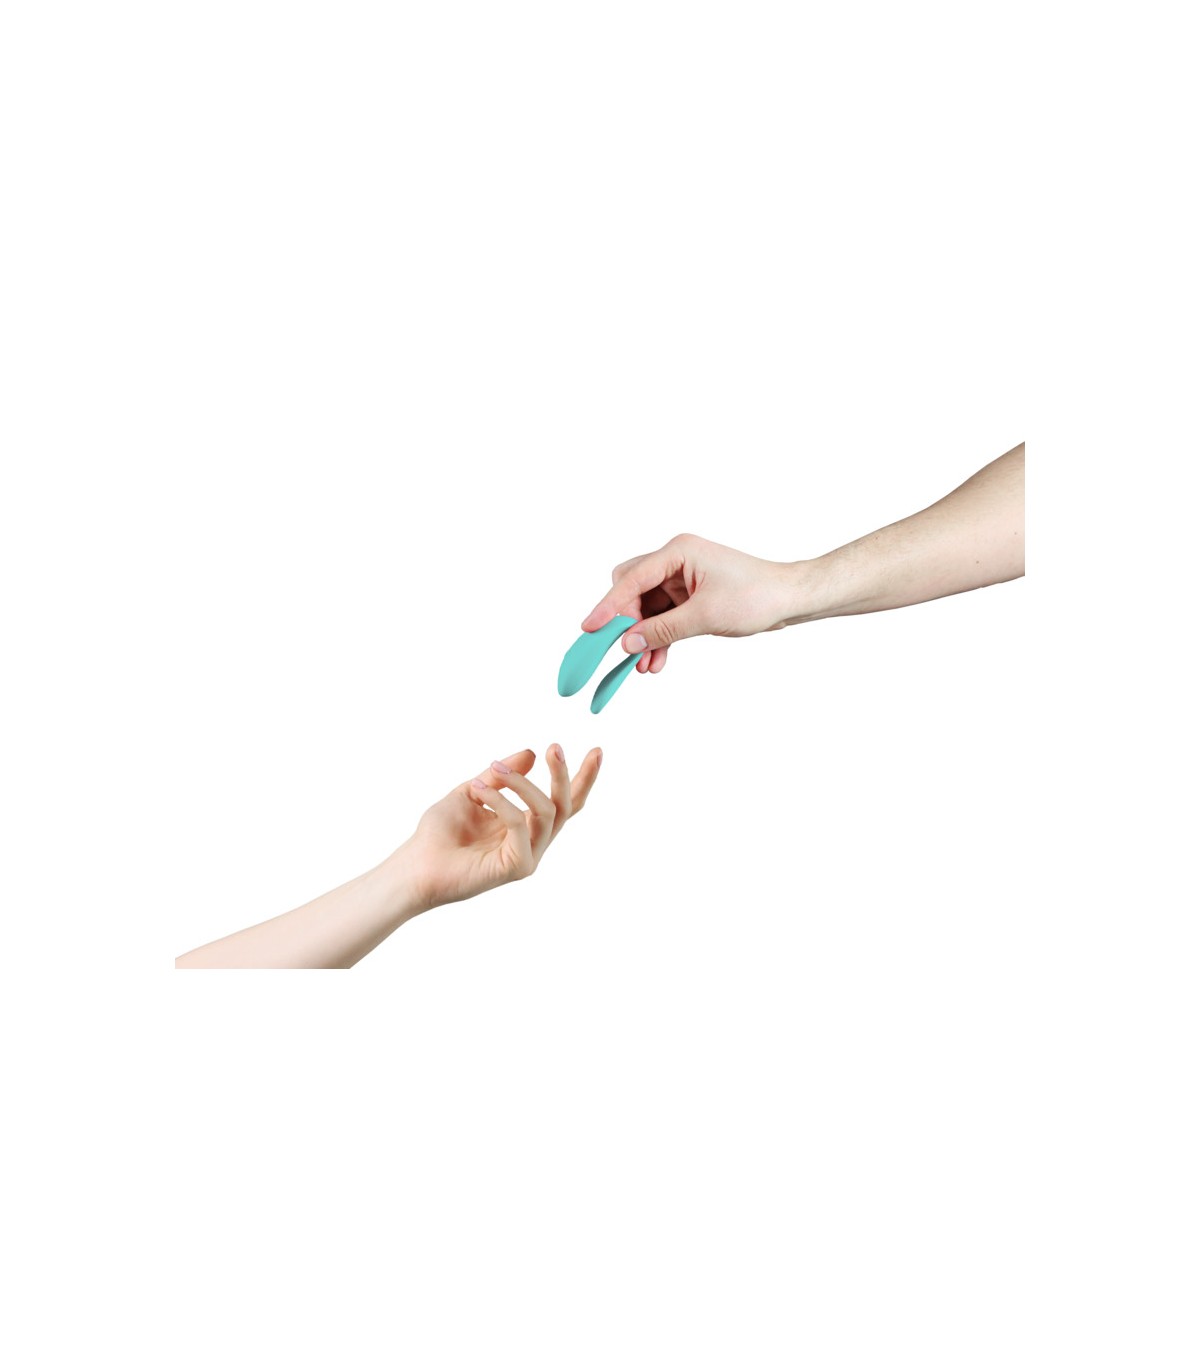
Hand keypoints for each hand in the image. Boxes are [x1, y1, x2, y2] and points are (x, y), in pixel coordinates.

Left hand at [403, 745, 601, 909]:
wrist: (415, 866)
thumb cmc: (440, 833)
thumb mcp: (474, 790)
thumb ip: (501, 776)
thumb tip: (531, 753)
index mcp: (525, 825)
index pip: (562, 801)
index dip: (582, 778)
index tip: (597, 750)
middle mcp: (532, 841)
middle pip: (566, 806)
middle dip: (564, 775)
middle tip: (555, 748)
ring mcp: (527, 856)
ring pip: (547, 813)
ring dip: (523, 784)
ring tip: (495, 769)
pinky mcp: (517, 867)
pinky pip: (521, 826)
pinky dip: (502, 802)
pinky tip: (479, 790)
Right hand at [581, 533, 793, 673]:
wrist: (789, 600)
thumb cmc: (757, 596)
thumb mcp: (706, 616)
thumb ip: (663, 630)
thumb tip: (628, 643)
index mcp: (678, 552)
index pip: (631, 579)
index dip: (609, 606)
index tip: (591, 629)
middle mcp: (675, 561)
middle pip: (631, 590)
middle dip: (626, 622)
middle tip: (622, 649)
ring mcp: (681, 580)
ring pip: (646, 609)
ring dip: (643, 637)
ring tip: (642, 666)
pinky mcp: (689, 597)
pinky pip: (662, 619)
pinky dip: (658, 638)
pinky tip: (656, 661)